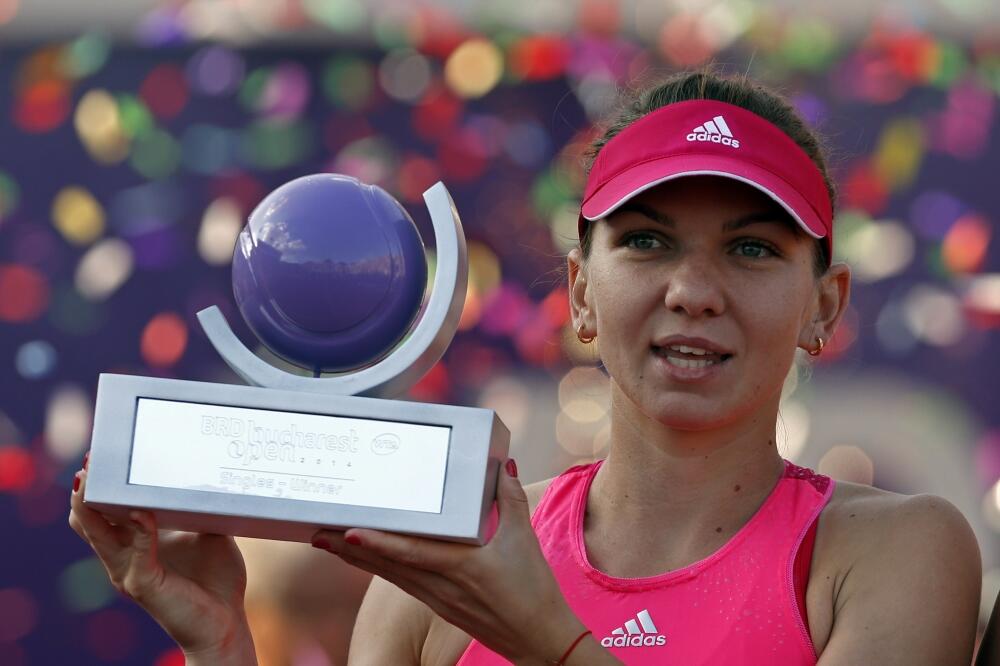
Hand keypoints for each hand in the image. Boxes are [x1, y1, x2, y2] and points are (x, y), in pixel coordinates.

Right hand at [68, 456, 256, 663]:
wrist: (225, 622)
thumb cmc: (215, 580)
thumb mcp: (207, 532)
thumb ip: (198, 507)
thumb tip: (207, 473)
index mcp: (132, 544)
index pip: (99, 512)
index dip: (94, 486)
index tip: (98, 455)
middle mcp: (122, 557)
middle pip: (86, 519)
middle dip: (85, 489)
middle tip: (92, 460)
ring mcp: (129, 572)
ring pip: (97, 534)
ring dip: (95, 504)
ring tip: (94, 479)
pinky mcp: (144, 585)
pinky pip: (136, 554)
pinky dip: (138, 531)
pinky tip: (142, 513)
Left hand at [311, 459, 586, 663]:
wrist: (539, 638)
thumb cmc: (533, 590)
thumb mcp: (524, 539)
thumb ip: (510, 499)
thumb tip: (505, 466)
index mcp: (460, 567)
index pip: (411, 553)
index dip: (378, 544)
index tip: (349, 532)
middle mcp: (441, 585)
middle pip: (386, 565)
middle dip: (349, 550)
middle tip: (317, 532)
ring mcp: (437, 598)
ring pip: (389, 575)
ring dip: (357, 559)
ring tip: (328, 543)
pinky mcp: (439, 604)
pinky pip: (402, 582)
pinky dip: (380, 568)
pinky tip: (365, 559)